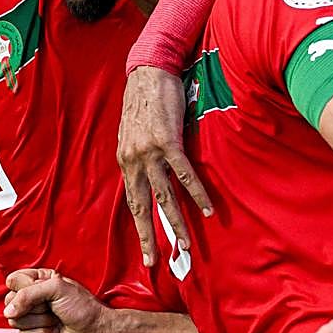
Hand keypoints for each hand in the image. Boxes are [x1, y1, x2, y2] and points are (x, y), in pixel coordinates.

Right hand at [4, 269, 111, 332]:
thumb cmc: (81, 307)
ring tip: (55, 320)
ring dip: (38, 322)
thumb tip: (8, 312)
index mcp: (39, 280)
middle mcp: (34, 298)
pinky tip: (54, 332)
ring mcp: (33, 317)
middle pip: (10, 301)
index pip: (13, 280)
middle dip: (32, 307)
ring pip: (14, 320)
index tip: (41, 290)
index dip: (23, 287)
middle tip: (51, 307)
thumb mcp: (56, 289)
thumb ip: (28, 294)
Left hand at [117, 66, 211, 267]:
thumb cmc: (143, 99)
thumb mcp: (133, 131)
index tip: (146, 249)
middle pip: (142, 206)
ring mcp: (150, 152)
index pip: (132, 200)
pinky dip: (197, 192)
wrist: (148, 71)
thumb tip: (146, 171)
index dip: (139, 226)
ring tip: (185, 244)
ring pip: (164, 195)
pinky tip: (207, 208)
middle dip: (149, 236)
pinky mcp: (168, 141)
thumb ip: (138, 154)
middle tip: (154, 262)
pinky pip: (184, 173)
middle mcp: (133, 160)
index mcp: (125, 160)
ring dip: (176, 221)